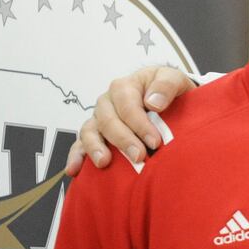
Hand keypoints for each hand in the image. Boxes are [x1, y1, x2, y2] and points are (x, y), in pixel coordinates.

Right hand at [65, 65, 195, 174]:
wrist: (165, 98)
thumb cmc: (168, 90)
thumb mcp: (174, 79)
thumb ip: (166, 85)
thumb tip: (153, 102)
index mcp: (125, 87)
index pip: (127, 105)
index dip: (140, 124)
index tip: (155, 142)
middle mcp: (108, 102)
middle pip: (108, 120)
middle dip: (123, 139)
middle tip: (139, 156)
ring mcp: (99, 119)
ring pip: (90, 131)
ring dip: (95, 148)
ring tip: (104, 162)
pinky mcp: (95, 134)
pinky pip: (80, 144)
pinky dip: (76, 156)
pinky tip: (74, 170)